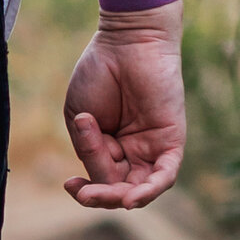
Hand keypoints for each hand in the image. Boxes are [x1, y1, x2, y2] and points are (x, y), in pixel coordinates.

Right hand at [63, 11, 185, 208]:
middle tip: (82, 193)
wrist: (125, 41)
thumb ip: (90, 151)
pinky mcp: (172, 141)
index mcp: (110, 146)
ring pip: (141, 187)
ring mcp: (153, 147)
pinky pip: (165, 174)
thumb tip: (99, 180)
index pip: (101, 179)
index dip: (87, 189)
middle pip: (121, 188)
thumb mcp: (81, 118)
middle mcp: (134, 150)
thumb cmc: (99, 73)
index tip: (68, 184)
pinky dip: (150, 190)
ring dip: (119, 197)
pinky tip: (130, 198)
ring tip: (96, 194)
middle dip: (101, 194)